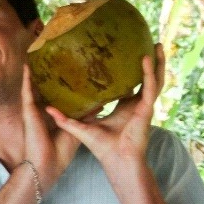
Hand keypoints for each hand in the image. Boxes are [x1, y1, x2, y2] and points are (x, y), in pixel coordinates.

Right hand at [20, 65, 83, 192]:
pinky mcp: (28, 111)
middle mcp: (41, 110)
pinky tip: (27, 66)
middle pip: (43, 88)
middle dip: (46, 74)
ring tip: (35, 56)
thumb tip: (101, 102)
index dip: (61, 83)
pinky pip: (26, 91)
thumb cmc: (60, 153)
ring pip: (33, 87)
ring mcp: (32, 110)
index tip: (68, 70)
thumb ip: (85, 115)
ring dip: (33, 72)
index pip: (57, 95)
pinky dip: (26, 79)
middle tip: (52, 57)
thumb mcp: (77, 129)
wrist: (47, 165)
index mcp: (53, 115)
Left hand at [46, 44, 164, 169]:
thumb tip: (47, 107)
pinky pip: (150, 86)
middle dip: (149, 62)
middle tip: (148, 43)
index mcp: (124, 107)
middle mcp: (136, 104)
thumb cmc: (101, 147)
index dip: (129, 72)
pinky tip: (145, 59)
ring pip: (155, 79)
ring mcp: (144, 106)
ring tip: (156, 44)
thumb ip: (65, 117)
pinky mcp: (146, 109)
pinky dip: (148, 73)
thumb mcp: (81, 128)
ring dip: (156, 62)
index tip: (124, 56)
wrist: (115, 160)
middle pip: (146, 78)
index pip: (128, 85)